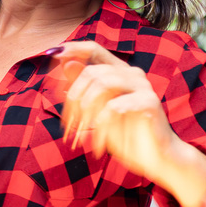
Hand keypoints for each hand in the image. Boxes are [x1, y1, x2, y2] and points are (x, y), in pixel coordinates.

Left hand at [44, 41, 205, 206]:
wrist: (152, 158)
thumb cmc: (123, 133)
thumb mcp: (94, 111)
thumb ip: (81, 87)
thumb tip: (63, 63)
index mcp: (118, 72)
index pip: (93, 49)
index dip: (72, 49)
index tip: (53, 55)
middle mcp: (131, 74)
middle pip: (91, 71)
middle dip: (73, 98)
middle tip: (69, 125)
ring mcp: (142, 86)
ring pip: (101, 84)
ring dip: (85, 112)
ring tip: (83, 134)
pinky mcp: (148, 102)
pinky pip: (114, 107)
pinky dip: (101, 127)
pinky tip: (99, 144)